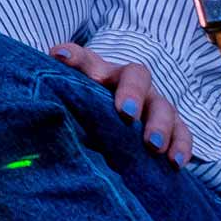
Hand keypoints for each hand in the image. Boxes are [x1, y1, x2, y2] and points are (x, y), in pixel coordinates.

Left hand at [50, 42, 192, 164]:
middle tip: (126, 113)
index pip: (86, 59)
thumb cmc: (85, 108)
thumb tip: (38, 90)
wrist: (115, 121)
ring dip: (159, 125)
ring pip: (163, 106)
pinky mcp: (171, 125)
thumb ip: (55, 94)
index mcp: (98, 72)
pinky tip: (174, 162)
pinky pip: (182, 131)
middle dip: (132, 92)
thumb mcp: (69, 99)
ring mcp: (153, 102)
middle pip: (137, 76)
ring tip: (152, 146)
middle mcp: (129, 82)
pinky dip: (181, 145)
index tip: (60, 58)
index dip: (74, 58)